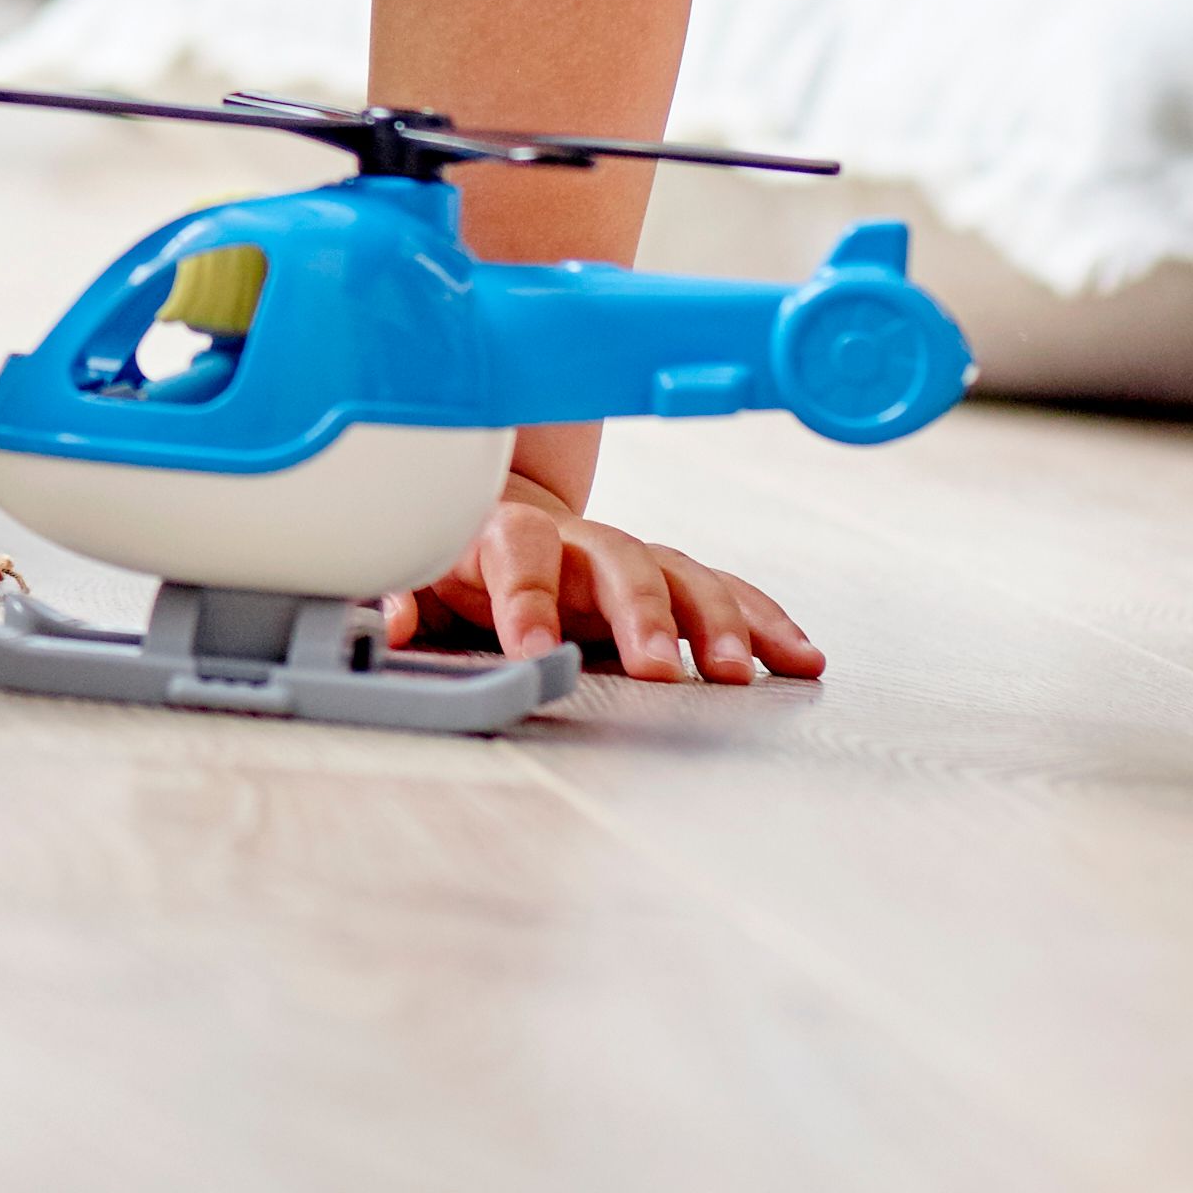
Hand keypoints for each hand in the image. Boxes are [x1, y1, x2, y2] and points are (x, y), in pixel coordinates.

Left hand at [384, 477, 824, 685]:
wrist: (502, 518)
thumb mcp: (419, 577)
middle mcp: (577, 542)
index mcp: (505, 538)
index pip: (516, 554)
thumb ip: (404, 598)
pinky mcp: (671, 584)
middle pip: (617, 560)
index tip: (534, 651)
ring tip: (737, 673)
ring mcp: (630, 561)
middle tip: (659, 666)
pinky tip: (801, 659)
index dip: (525, 599)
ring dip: (715, 622)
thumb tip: (392, 621)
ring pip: (682, 576)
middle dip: (640, 613)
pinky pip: (726, 596)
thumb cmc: (459, 560)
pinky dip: (764, 625)